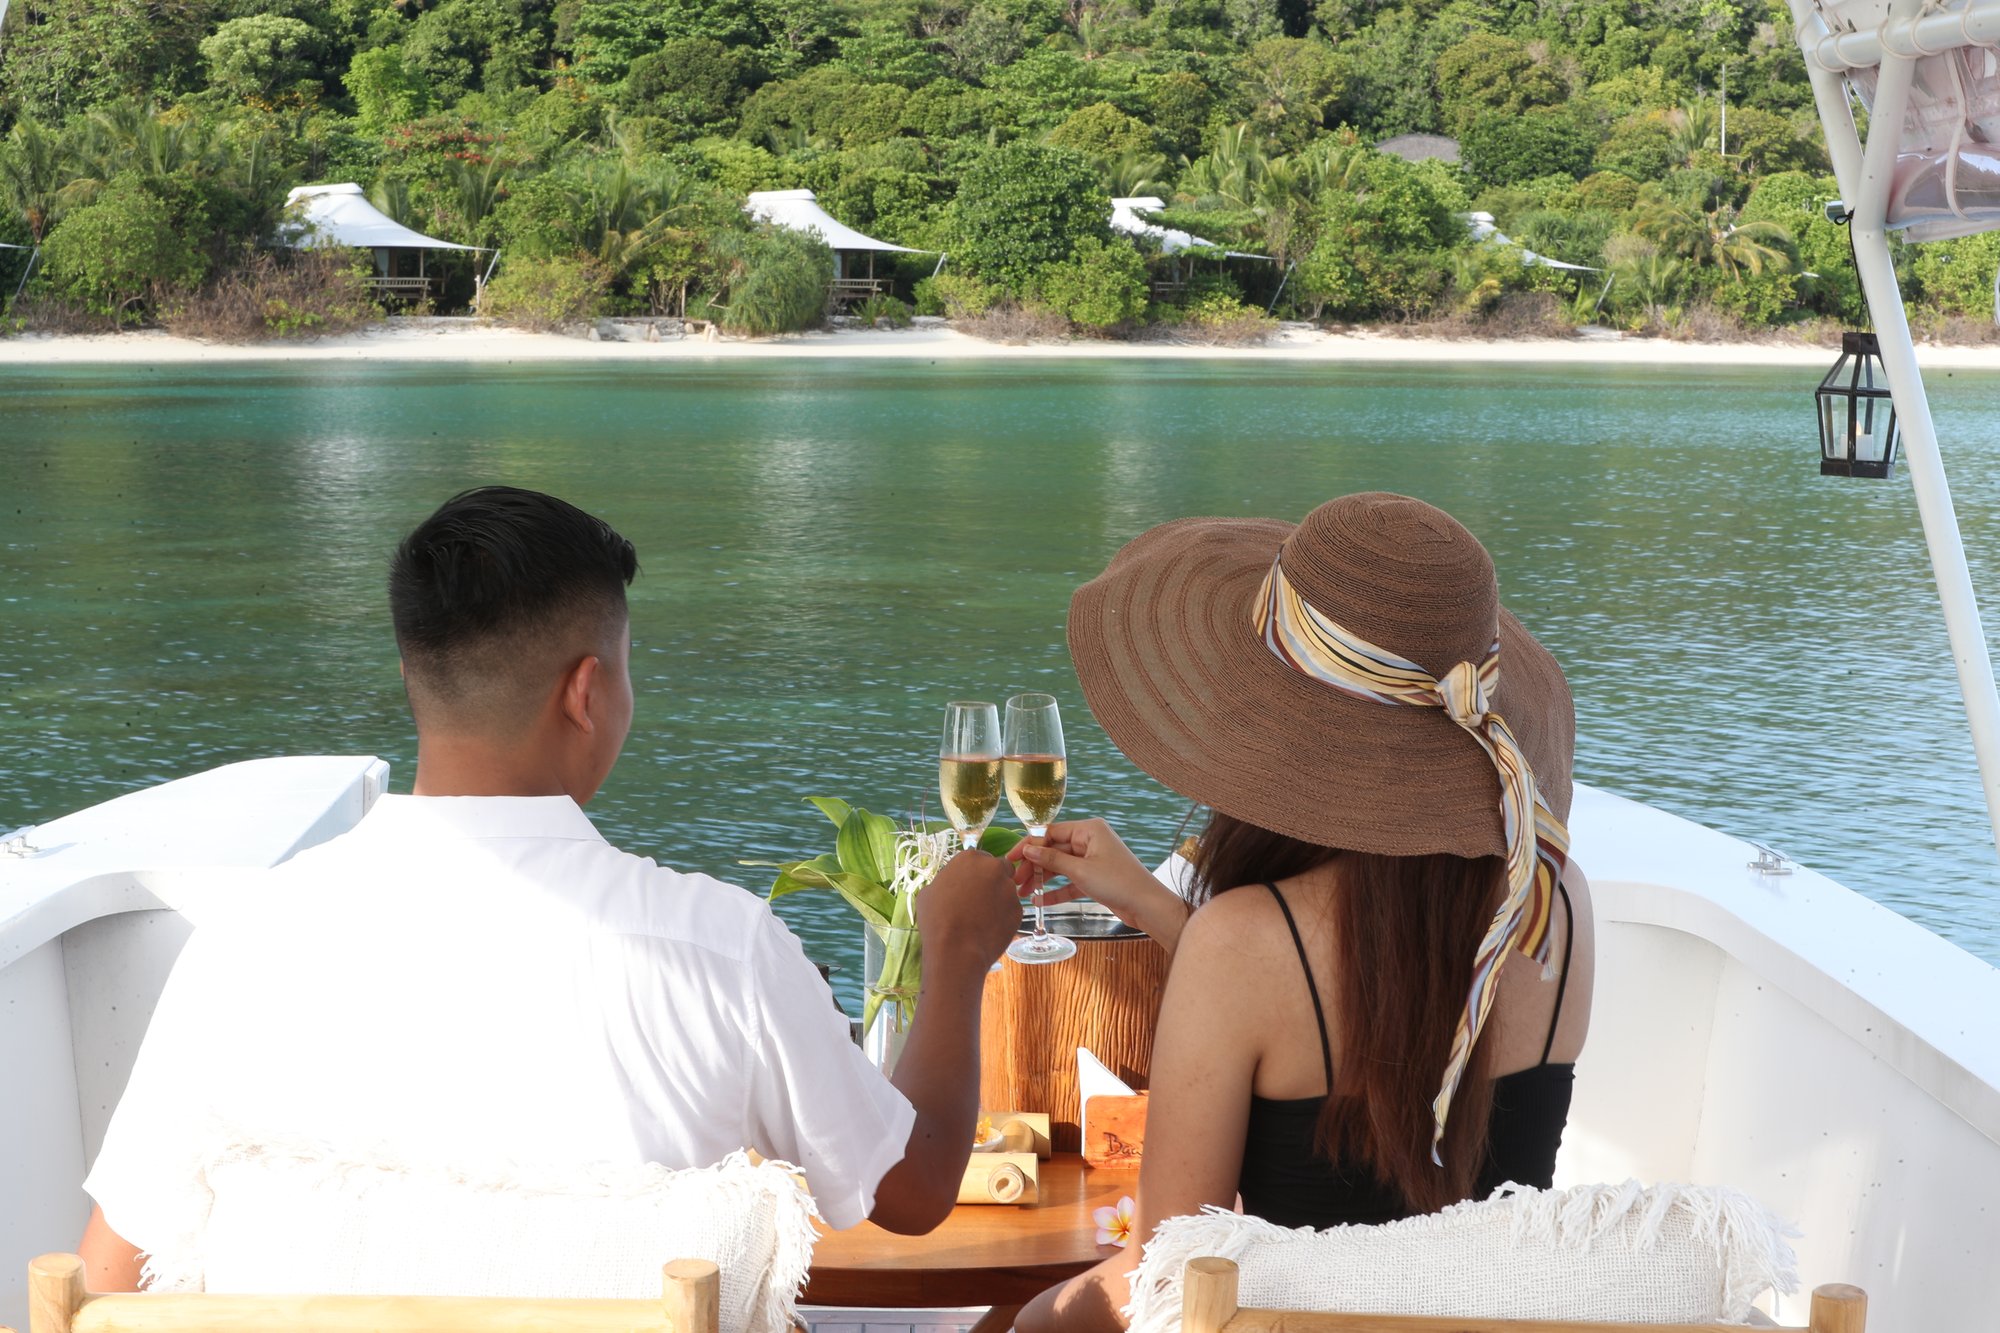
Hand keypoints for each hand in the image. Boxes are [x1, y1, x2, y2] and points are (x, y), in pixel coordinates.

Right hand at [916, 849, 1021, 971]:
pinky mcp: (1019, 910)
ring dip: (999, 899)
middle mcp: (994, 868)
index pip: (979, 858)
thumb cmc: (937, 919)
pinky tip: (990, 929)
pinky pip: (1011, 910)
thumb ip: (946, 881)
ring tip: (983, 918)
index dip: (975, 873)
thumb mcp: (929, 892)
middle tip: (980, 899)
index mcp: (970, 858)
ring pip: (1007, 890)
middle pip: (999, 869)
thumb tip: (951, 886)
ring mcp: (1009, 889)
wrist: (956, 950)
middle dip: (993, 880)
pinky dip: (1004, 917)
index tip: (969, 885)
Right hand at [1006, 818, 1189, 948]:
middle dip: (1033, 866)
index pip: (1050, 833)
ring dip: (1041, 880)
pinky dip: (1055, 890)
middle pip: (1053, 850)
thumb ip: (1052, 860)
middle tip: (1014, 881)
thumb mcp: (1081, 871)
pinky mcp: (1094, 878)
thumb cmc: (1119, 883)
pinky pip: (1069, 881)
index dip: (1029, 846)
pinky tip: (1039, 901)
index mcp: (1089, 830)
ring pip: (1059, 867)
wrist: (1147, 906)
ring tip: (1022, 893)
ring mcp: (1092, 860)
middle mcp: (1090, 841)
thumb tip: (1028, 850)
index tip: (1010, 859)